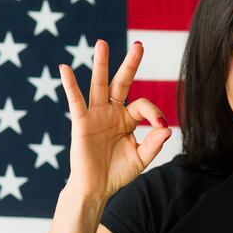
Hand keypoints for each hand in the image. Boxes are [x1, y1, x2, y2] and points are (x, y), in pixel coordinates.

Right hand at [59, 39, 171, 200]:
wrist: (96, 189)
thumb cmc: (117, 173)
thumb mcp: (141, 158)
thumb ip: (154, 143)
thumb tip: (167, 128)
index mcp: (127, 119)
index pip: (143, 105)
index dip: (154, 113)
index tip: (159, 126)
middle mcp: (111, 112)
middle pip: (121, 82)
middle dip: (130, 64)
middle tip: (138, 44)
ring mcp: (95, 115)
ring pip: (98, 85)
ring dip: (101, 64)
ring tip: (102, 43)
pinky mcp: (81, 123)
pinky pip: (75, 101)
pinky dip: (70, 85)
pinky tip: (65, 69)